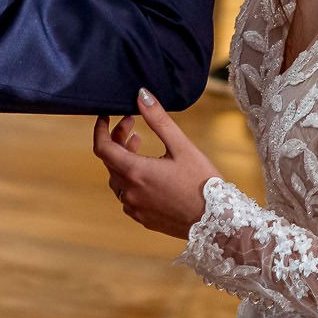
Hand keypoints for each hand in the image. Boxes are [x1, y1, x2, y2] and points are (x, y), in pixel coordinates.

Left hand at [91, 89, 220, 240]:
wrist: (217, 221)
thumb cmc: (202, 183)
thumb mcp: (181, 146)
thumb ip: (158, 120)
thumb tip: (141, 95)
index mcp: (135, 172)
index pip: (102, 148)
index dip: (100, 129)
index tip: (106, 117)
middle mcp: (129, 192)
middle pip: (109, 161)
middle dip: (117, 140)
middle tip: (133, 126)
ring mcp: (135, 208)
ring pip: (116, 179)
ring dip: (123, 160)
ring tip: (140, 146)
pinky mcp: (143, 219)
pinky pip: (126, 196)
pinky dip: (130, 180)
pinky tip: (148, 173)